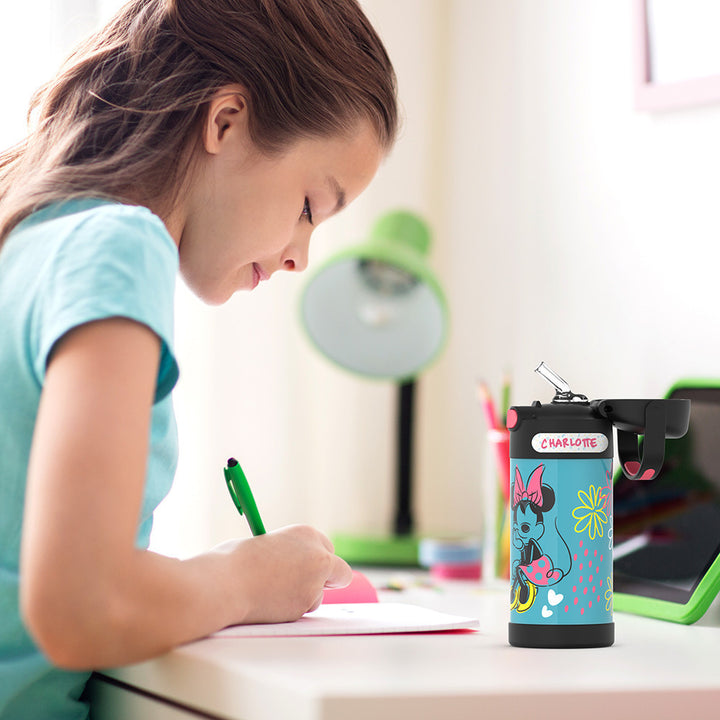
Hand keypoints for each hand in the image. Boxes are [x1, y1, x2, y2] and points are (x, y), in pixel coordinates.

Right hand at [212, 525, 351, 624]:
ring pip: (319, 596)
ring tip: (272, 594)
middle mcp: (317, 556)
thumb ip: (286, 555)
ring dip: (304, 598)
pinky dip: (289, 610)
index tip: (306, 567)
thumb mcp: (265, 545)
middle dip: (326, 580)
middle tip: (305, 586)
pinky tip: (268, 604)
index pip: (326, 548)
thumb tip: (290, 567)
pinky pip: (302, 611)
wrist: (224, 582)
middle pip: (339, 572)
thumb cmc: (234, 561)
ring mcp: (314, 582)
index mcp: (306, 533)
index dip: (316, 560)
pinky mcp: (305, 606)